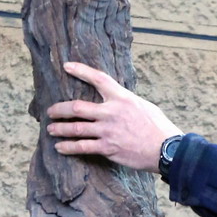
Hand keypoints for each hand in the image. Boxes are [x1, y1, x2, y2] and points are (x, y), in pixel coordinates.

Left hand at [46, 61, 180, 170]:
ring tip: (51, 129)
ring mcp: (108, 131)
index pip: (99, 79)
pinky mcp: (108, 148)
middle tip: (50, 112)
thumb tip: (117, 102)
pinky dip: (68, 147)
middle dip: (59, 109)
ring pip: (76, 128)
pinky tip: (60, 148)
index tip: (66, 66)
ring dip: (60, 129)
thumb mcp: (144, 106)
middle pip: (77, 107)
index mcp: (122, 98)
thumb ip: (126, 103)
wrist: (166, 149)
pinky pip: (82, 147)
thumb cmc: (159, 128)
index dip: (81, 71)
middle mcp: (112, 112)